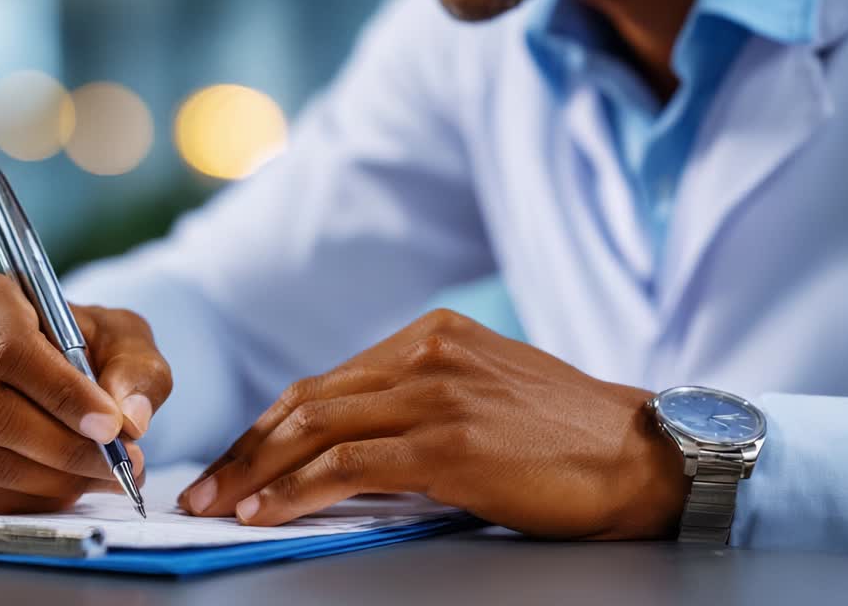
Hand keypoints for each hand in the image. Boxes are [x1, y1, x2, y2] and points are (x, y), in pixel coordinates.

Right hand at [0, 269, 172, 512]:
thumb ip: (136, 371)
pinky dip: (26, 499)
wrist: (57, 367)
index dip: (62, 394)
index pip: (9, 350)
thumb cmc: (88, 344)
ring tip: (102, 477)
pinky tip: (65, 488)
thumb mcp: (125, 340)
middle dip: (64, 447)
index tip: (111, 426)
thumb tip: (131, 419)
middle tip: (119, 465)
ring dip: (53, 478)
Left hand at [178, 309, 686, 538]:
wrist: (642, 453)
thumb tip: (347, 447)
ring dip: (257, 470)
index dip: (270, 423)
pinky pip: (350, 465)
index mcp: (432, 336)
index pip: (327, 382)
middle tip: (205, 483)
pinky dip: (299, 489)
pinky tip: (269, 510)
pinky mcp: (449, 442)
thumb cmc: (565, 434)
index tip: (237, 455)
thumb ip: (418, 403)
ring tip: (219, 502)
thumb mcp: (484, 394)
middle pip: (309, 401)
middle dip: (247, 447)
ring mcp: (437, 394)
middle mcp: (427, 354)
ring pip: (317, 428)